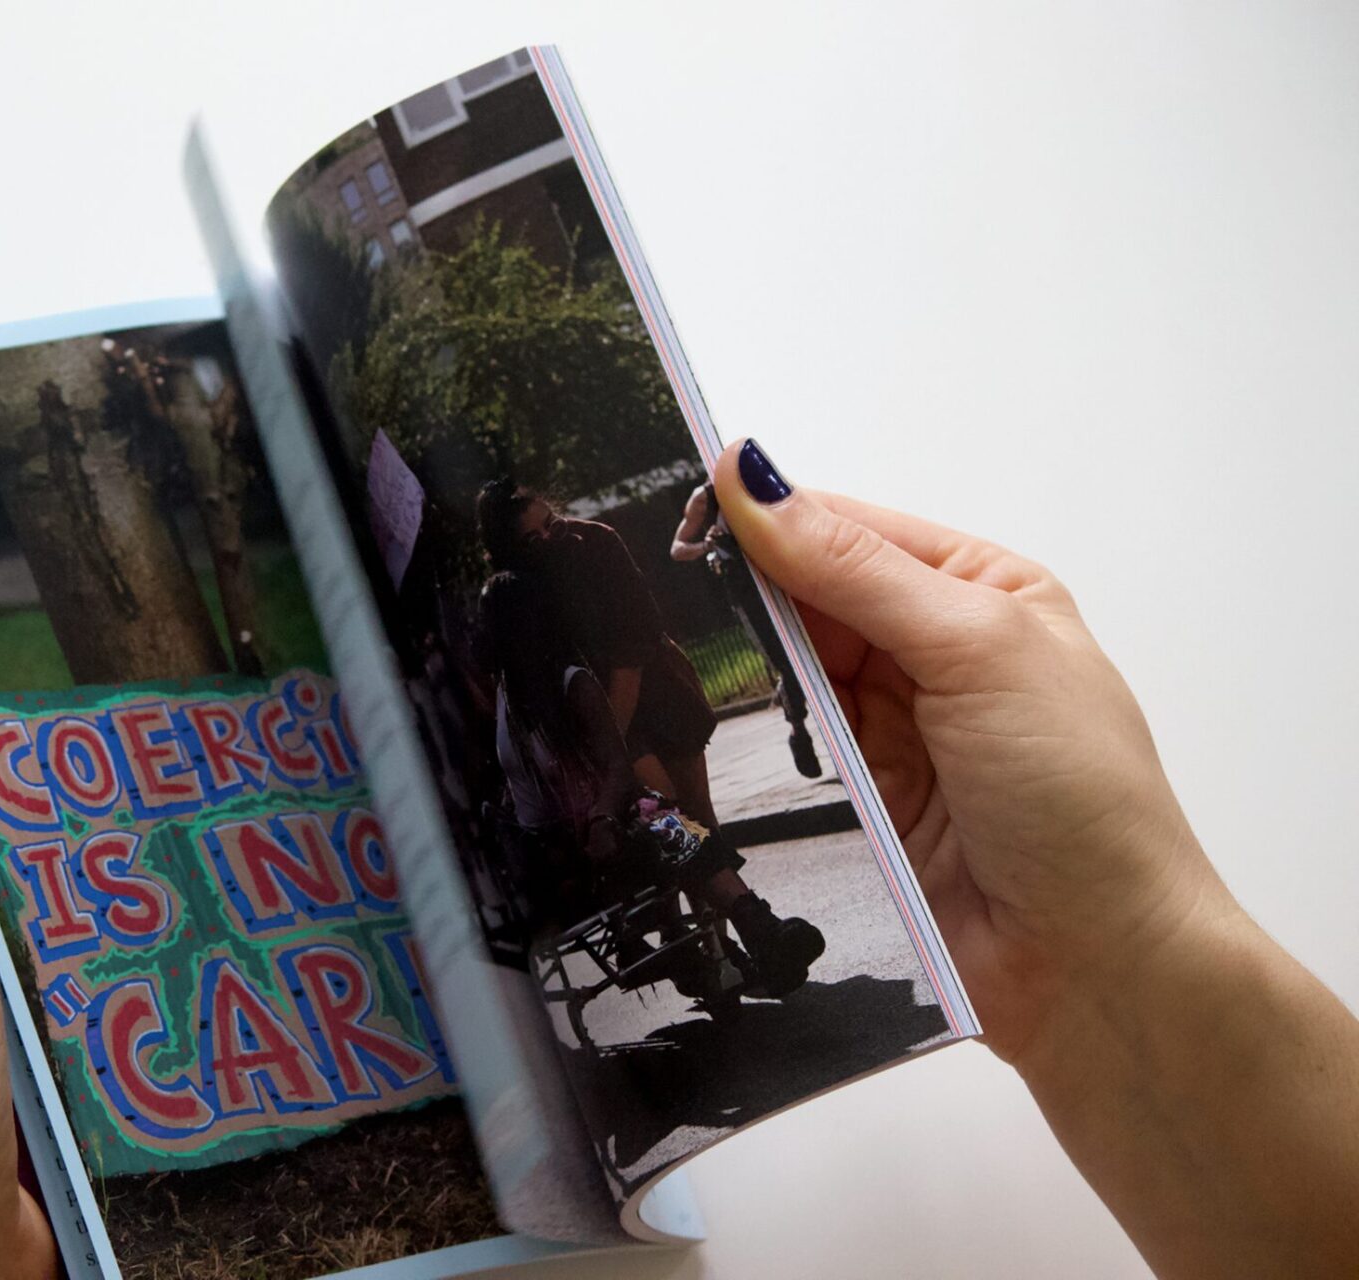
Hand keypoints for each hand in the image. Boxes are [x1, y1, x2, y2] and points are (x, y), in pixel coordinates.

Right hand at [713, 438, 1358, 1276]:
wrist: (1095, 970)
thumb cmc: (1077, 798)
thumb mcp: (975, 650)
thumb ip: (855, 569)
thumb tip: (752, 477)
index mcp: (981, 593)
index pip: (851, 531)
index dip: (770, 517)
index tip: (687, 507)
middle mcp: (936, 653)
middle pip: (811, 597)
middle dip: (745, 589)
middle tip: (657, 576)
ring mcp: (894, 730)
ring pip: (789, 671)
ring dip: (742, 663)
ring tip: (663, 640)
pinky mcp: (858, 801)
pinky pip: (786, 746)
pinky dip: (751, 732)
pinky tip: (700, 714)